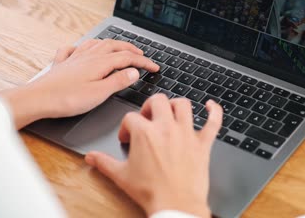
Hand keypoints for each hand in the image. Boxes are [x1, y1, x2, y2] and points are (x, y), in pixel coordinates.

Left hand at [0, 39, 158, 128]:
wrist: (38, 99)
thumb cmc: (67, 99)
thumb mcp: (99, 93)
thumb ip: (118, 81)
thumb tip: (134, 72)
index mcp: (100, 62)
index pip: (128, 58)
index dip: (144, 62)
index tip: (155, 67)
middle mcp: (88, 56)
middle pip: (114, 46)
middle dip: (130, 49)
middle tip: (141, 54)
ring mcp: (74, 58)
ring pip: (96, 45)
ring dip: (111, 44)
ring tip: (118, 47)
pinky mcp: (62, 64)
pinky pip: (74, 49)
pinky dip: (82, 47)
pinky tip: (81, 50)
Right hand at [85, 94, 222, 216]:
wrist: (175, 205)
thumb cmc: (151, 191)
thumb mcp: (121, 176)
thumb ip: (104, 162)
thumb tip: (91, 157)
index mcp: (145, 133)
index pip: (131, 117)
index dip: (125, 127)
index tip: (126, 139)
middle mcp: (166, 128)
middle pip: (158, 101)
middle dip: (149, 106)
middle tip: (147, 118)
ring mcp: (186, 134)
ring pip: (183, 105)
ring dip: (175, 105)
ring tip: (170, 112)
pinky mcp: (202, 144)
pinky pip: (213, 122)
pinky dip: (214, 111)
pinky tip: (210, 106)